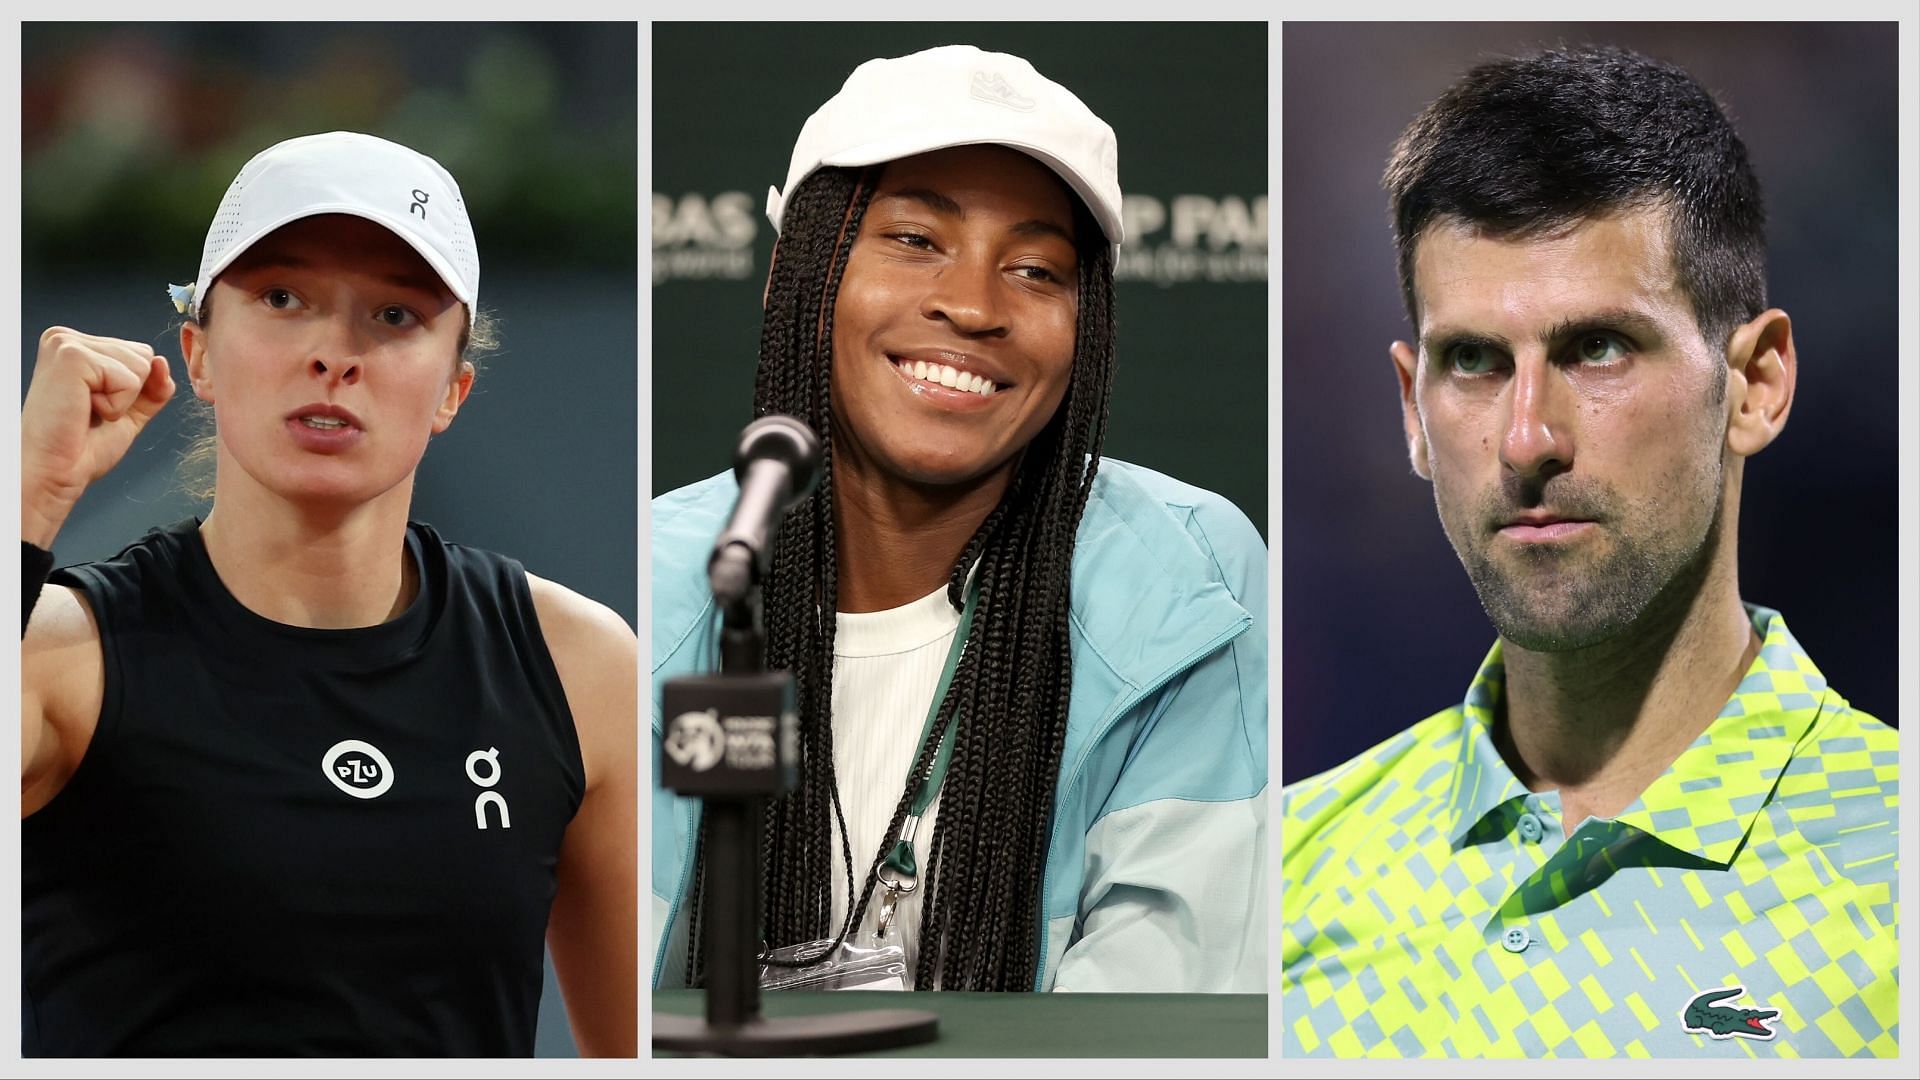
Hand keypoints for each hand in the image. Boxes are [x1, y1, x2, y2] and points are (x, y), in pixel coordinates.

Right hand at [21, 327, 176, 547]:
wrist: (54, 472)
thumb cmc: (79, 447)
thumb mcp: (129, 411)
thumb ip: (152, 387)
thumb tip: (162, 362)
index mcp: (76, 346)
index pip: (140, 353)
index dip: (133, 390)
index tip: (96, 407)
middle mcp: (66, 338)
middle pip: (144, 355)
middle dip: (128, 393)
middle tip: (90, 411)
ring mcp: (66, 344)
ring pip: (141, 365)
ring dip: (121, 400)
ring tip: (85, 410)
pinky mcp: (71, 357)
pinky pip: (129, 380)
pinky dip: (115, 405)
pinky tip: (84, 410)